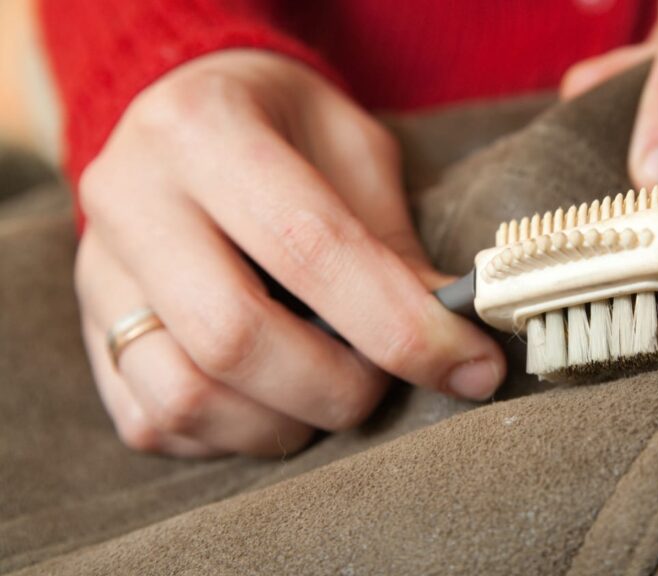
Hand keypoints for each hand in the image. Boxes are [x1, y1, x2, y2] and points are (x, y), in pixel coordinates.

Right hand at [75, 51, 504, 456]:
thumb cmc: (288, 129)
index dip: (402, 326)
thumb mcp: (356, 152)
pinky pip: (154, 422)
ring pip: (185, 397)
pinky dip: (231, 434)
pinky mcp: (89, 332)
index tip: (472, 368)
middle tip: (384, 383)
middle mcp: (131, 199)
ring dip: (283, 422)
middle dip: (338, 387)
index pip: (311, 249)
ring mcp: (97, 273)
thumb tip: (453, 343)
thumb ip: (393, 245)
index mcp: (204, 130)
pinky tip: (272, 400)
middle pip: (235, 337)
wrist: (191, 111)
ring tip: (329, 394)